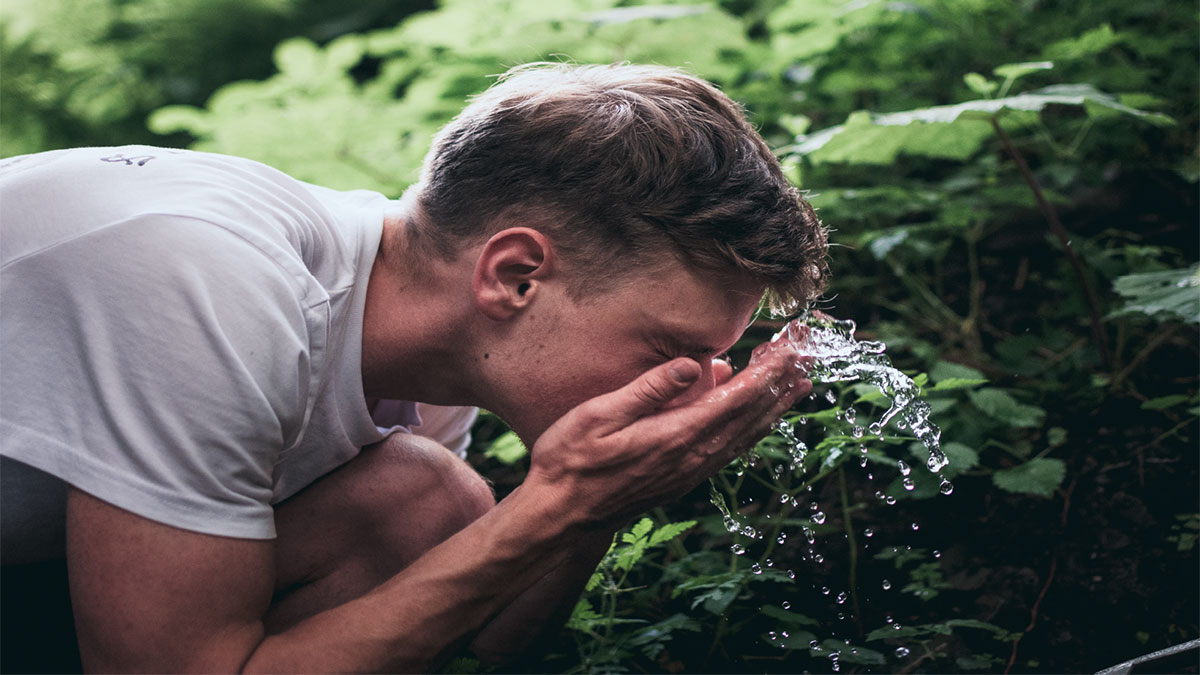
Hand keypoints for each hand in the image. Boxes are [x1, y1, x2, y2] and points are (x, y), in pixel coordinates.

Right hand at [523, 334, 812, 527]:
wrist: (560, 515)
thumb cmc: (571, 460)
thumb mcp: (600, 415)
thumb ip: (650, 389)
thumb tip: (695, 364)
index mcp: (677, 434)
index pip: (737, 398)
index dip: (769, 372)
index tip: (793, 349)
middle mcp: (692, 456)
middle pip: (750, 416)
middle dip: (781, 384)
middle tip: (807, 357)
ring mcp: (689, 471)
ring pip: (745, 435)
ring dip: (773, 408)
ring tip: (797, 385)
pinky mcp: (681, 480)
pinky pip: (728, 450)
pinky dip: (750, 428)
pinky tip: (753, 418)